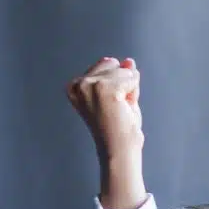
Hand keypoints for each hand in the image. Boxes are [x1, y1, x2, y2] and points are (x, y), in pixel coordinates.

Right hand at [67, 57, 146, 208]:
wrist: (119, 148)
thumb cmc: (119, 128)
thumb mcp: (120, 97)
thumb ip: (122, 78)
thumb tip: (129, 60)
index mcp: (74, 85)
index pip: (107, 64)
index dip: (118, 85)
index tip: (111, 105)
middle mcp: (78, 84)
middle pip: (114, 64)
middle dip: (124, 84)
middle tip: (118, 108)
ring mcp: (90, 85)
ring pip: (124, 71)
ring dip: (130, 90)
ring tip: (121, 109)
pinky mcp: (104, 89)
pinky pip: (131, 77)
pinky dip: (134, 92)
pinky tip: (124, 107)